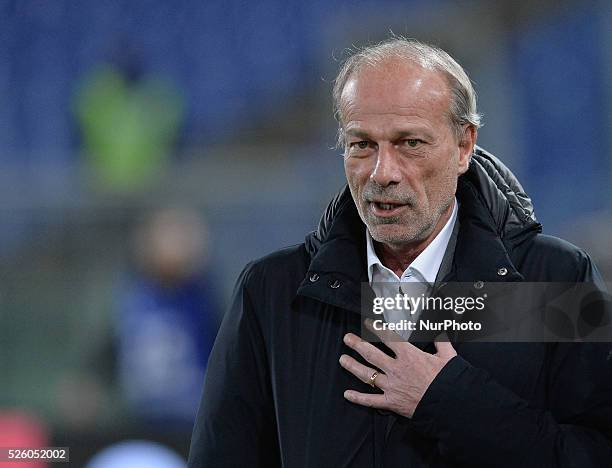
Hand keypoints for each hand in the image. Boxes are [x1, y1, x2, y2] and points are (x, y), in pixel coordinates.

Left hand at [339, 320, 456, 417]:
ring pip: (367, 375)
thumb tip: (441, 335)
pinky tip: (347, 394)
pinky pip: (371, 400)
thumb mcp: (449, 358)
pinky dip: (358, 398)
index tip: (369, 323)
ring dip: (352, 366)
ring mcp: (392, 386)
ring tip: (342, 359)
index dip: (377, 329)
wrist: (451, 405)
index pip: (389, 338)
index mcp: (409, 356)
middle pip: (371, 354)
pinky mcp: (391, 402)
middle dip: (357, 344)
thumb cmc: (450, 381)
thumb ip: (442, 344)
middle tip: (347, 338)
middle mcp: (396, 369)